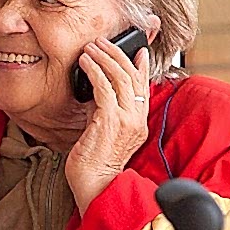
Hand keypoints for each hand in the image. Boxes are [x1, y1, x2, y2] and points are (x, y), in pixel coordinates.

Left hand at [66, 39, 150, 214]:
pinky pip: (104, 87)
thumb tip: (98, 89)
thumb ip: (105, 111)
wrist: (94, 186)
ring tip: (91, 47)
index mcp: (139, 123)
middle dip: (117, 54)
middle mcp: (137, 120)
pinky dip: (94, 70)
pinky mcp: (110, 121)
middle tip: (102, 42)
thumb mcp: (104, 132)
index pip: (144, 87)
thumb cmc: (94, 165)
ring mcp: (126, 120)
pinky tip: (84, 63)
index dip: (141, 65)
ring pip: (120, 77)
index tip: (138, 50)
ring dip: (104, 58)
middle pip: (133, 76)